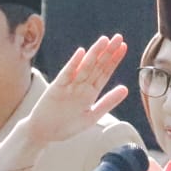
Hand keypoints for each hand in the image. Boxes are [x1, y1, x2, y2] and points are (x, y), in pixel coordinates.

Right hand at [15, 34, 129, 150]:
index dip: (114, 60)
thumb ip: (108, 102)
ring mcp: (69, 86)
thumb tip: (126, 88)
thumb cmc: (67, 125)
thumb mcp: (92, 116)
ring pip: (84, 67)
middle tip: (118, 37)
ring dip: (94, 54)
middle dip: (107, 52)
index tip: (123, 46)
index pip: (105, 72)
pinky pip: (66, 74)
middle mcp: (81, 86)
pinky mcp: (56, 88)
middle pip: (97, 66)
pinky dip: (73, 64)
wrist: (44, 133)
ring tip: (104, 41)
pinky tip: (81, 53)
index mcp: (90, 92)